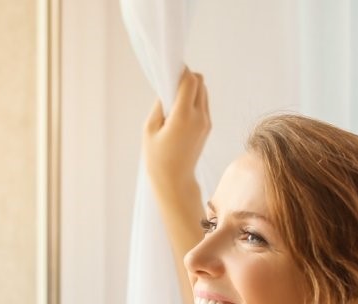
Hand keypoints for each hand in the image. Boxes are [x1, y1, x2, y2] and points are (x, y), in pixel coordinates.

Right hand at [143, 68, 210, 199]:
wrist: (175, 180)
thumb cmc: (157, 157)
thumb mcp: (150, 129)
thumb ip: (160, 105)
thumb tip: (168, 89)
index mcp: (184, 116)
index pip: (190, 81)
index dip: (181, 71)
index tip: (169, 70)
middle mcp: (199, 117)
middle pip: (200, 82)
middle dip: (186, 78)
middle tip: (170, 85)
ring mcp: (206, 122)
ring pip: (204, 91)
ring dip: (191, 89)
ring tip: (174, 100)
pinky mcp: (207, 127)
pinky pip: (203, 103)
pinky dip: (193, 99)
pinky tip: (179, 110)